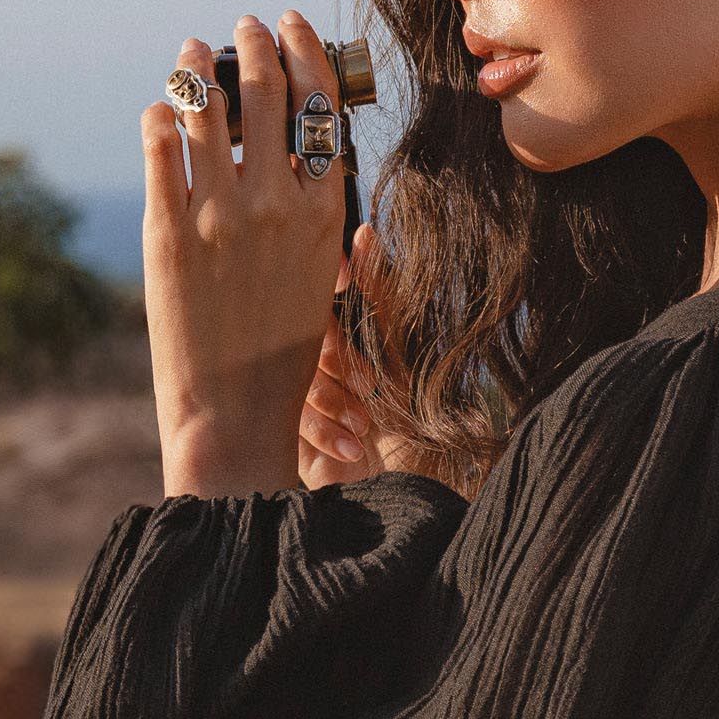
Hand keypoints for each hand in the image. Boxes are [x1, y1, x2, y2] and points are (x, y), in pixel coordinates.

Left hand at [142, 11, 343, 496]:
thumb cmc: (284, 348)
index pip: (320, 105)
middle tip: (244, 27)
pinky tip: (160, 112)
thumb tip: (301, 143)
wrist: (235, 407)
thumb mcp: (320, 273)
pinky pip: (158, 147)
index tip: (291, 26)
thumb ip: (312, 208)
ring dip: (198, 67)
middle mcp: (274, 203)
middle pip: (265, 91)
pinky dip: (159, 118)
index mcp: (323, 212)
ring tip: (192, 52)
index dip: (305, 52)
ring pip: (204, 107)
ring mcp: (218, 214)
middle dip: (254, 44)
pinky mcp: (167, 230)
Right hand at [298, 226, 420, 485]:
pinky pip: (291, 425)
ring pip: (290, 383)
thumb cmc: (424, 419)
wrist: (427, 488)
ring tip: (368, 418)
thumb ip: (382, 292)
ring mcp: (302, 406)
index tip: (342, 298)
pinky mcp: (295, 445)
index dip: (322, 299)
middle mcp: (316, 368)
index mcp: (340, 339)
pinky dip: (325, 432)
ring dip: (331, 399)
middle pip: (298, 342)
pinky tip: (356, 444)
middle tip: (368, 381)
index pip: (313, 304)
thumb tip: (364, 230)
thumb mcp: (405, 351)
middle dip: (334, 360)